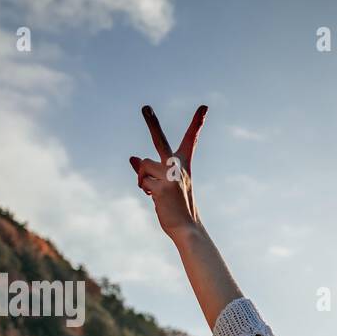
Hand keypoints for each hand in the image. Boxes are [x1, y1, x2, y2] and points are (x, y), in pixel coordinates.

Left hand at [129, 104, 206, 237]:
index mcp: (183, 164)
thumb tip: (132, 157)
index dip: (197, 123)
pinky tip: (157, 198)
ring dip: (143, 179)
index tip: (204, 107)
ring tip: (155, 192)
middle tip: (145, 107)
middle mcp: (178, 166)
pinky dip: (145, 189)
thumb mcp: (163, 185)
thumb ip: (149, 170)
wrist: (186, 228)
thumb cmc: (176, 207)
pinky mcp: (163, 186)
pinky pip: (143, 181)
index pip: (191, 141)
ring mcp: (171, 175)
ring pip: (143, 165)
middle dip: (151, 122)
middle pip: (159, 140)